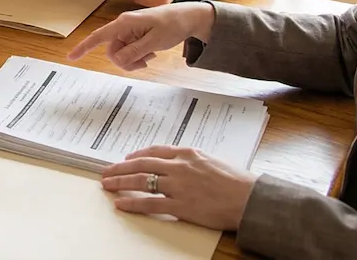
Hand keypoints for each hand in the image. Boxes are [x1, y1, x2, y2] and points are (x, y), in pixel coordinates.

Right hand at [67, 1, 214, 69]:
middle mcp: (124, 26)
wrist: (190, 18)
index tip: (71, 57)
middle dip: (124, 61)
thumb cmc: (173, 25)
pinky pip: (129, 51)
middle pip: (112, 50)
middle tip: (144, 63)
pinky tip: (151, 53)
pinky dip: (138, 56)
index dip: (84, 47)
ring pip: (121, 53)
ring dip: (133, 59)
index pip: (99, 36)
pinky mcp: (136, 35)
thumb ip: (135, 51)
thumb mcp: (155, 41)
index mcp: (125, 23)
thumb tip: (117, 60)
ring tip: (150, 56)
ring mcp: (130, 31)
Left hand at [100, 146, 257, 230]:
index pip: (155, 150)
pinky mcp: (180, 205)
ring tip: (107, 185)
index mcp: (187, 153)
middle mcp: (179, 167)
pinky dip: (132, 204)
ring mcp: (178, 186)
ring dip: (120, 183)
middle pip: (141, 164)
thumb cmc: (238, 181)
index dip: (137, 154)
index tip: (126, 158)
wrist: (250, 198)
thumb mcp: (212, 161)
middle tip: (106, 171)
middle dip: (120, 167)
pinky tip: (120, 204)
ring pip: (140, 181)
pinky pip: (149, 203)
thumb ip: (193, 161)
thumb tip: (180, 163)